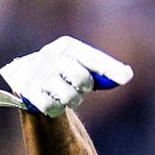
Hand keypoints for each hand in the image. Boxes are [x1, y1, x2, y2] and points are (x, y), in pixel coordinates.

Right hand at [0, 36, 132, 116]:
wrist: (29, 80)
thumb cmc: (65, 74)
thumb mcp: (84, 67)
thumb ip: (105, 70)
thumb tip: (127, 74)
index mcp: (67, 47)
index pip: (92, 58)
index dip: (110, 68)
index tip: (126, 77)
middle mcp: (50, 55)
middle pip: (81, 78)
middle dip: (84, 86)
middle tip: (79, 87)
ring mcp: (37, 72)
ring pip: (69, 96)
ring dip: (71, 100)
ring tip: (63, 94)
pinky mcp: (26, 90)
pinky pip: (52, 107)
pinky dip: (55, 108)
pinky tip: (51, 102)